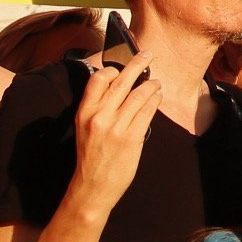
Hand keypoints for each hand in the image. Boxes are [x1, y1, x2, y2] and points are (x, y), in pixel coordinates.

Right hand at [67, 51, 160, 214]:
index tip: (122, 64)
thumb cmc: (91, 156)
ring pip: (139, 94)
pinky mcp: (132, 138)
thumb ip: (97, 107)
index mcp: (84, 112)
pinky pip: (148, 111)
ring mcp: (116, 127)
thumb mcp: (85, 128)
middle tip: (148, 54)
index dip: (112, 68)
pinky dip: (155, 100)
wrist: (93, 186)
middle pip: (122, 81)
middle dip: (137, 63)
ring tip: (156, 82)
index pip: (98, 79)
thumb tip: (118, 85)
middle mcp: (99, 116)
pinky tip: (157, 97)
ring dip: (151, 84)